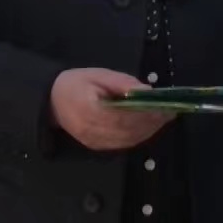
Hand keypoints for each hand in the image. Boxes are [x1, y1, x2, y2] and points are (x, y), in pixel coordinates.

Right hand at [49, 68, 172, 151]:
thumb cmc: (76, 84)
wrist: (52, 102)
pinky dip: (139, 136)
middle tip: (170, 112)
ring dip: (149, 130)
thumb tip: (147, 90)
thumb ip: (122, 83)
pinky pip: (123, 144)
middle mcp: (91, 130)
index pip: (123, 116)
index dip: (145, 113)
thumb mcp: (98, 75)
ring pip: (128, 140)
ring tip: (164, 118)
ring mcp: (94, 142)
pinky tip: (150, 126)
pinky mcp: (97, 147)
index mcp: (88, 109)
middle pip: (128, 130)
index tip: (164, 106)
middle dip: (152, 122)